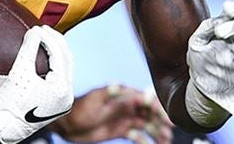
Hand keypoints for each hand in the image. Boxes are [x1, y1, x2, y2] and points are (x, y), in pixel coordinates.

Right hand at [0, 26, 74, 143]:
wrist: (4, 126)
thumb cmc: (10, 101)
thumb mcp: (19, 72)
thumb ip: (28, 49)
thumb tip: (35, 30)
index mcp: (61, 89)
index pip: (59, 55)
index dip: (50, 38)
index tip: (38, 27)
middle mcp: (67, 96)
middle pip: (67, 61)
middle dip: (57, 42)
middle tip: (44, 29)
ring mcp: (64, 100)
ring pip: (66, 69)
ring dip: (57, 52)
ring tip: (45, 39)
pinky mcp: (57, 102)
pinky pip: (60, 77)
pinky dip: (54, 64)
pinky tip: (45, 55)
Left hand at [52, 85, 170, 143]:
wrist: (66, 124)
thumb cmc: (77, 109)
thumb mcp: (96, 102)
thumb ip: (114, 100)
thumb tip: (133, 95)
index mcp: (121, 95)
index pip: (144, 98)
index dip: (157, 107)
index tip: (166, 118)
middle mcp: (125, 106)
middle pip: (149, 112)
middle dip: (160, 121)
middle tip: (167, 133)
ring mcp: (124, 118)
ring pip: (147, 125)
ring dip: (157, 132)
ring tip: (164, 141)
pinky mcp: (121, 130)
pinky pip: (138, 135)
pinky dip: (147, 140)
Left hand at [186, 0, 233, 131]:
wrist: (207, 87)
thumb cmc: (200, 61)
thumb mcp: (197, 44)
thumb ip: (205, 30)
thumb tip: (216, 22)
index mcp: (223, 27)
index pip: (231, 12)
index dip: (232, 8)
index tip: (228, 8)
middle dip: (232, 27)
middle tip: (220, 34)